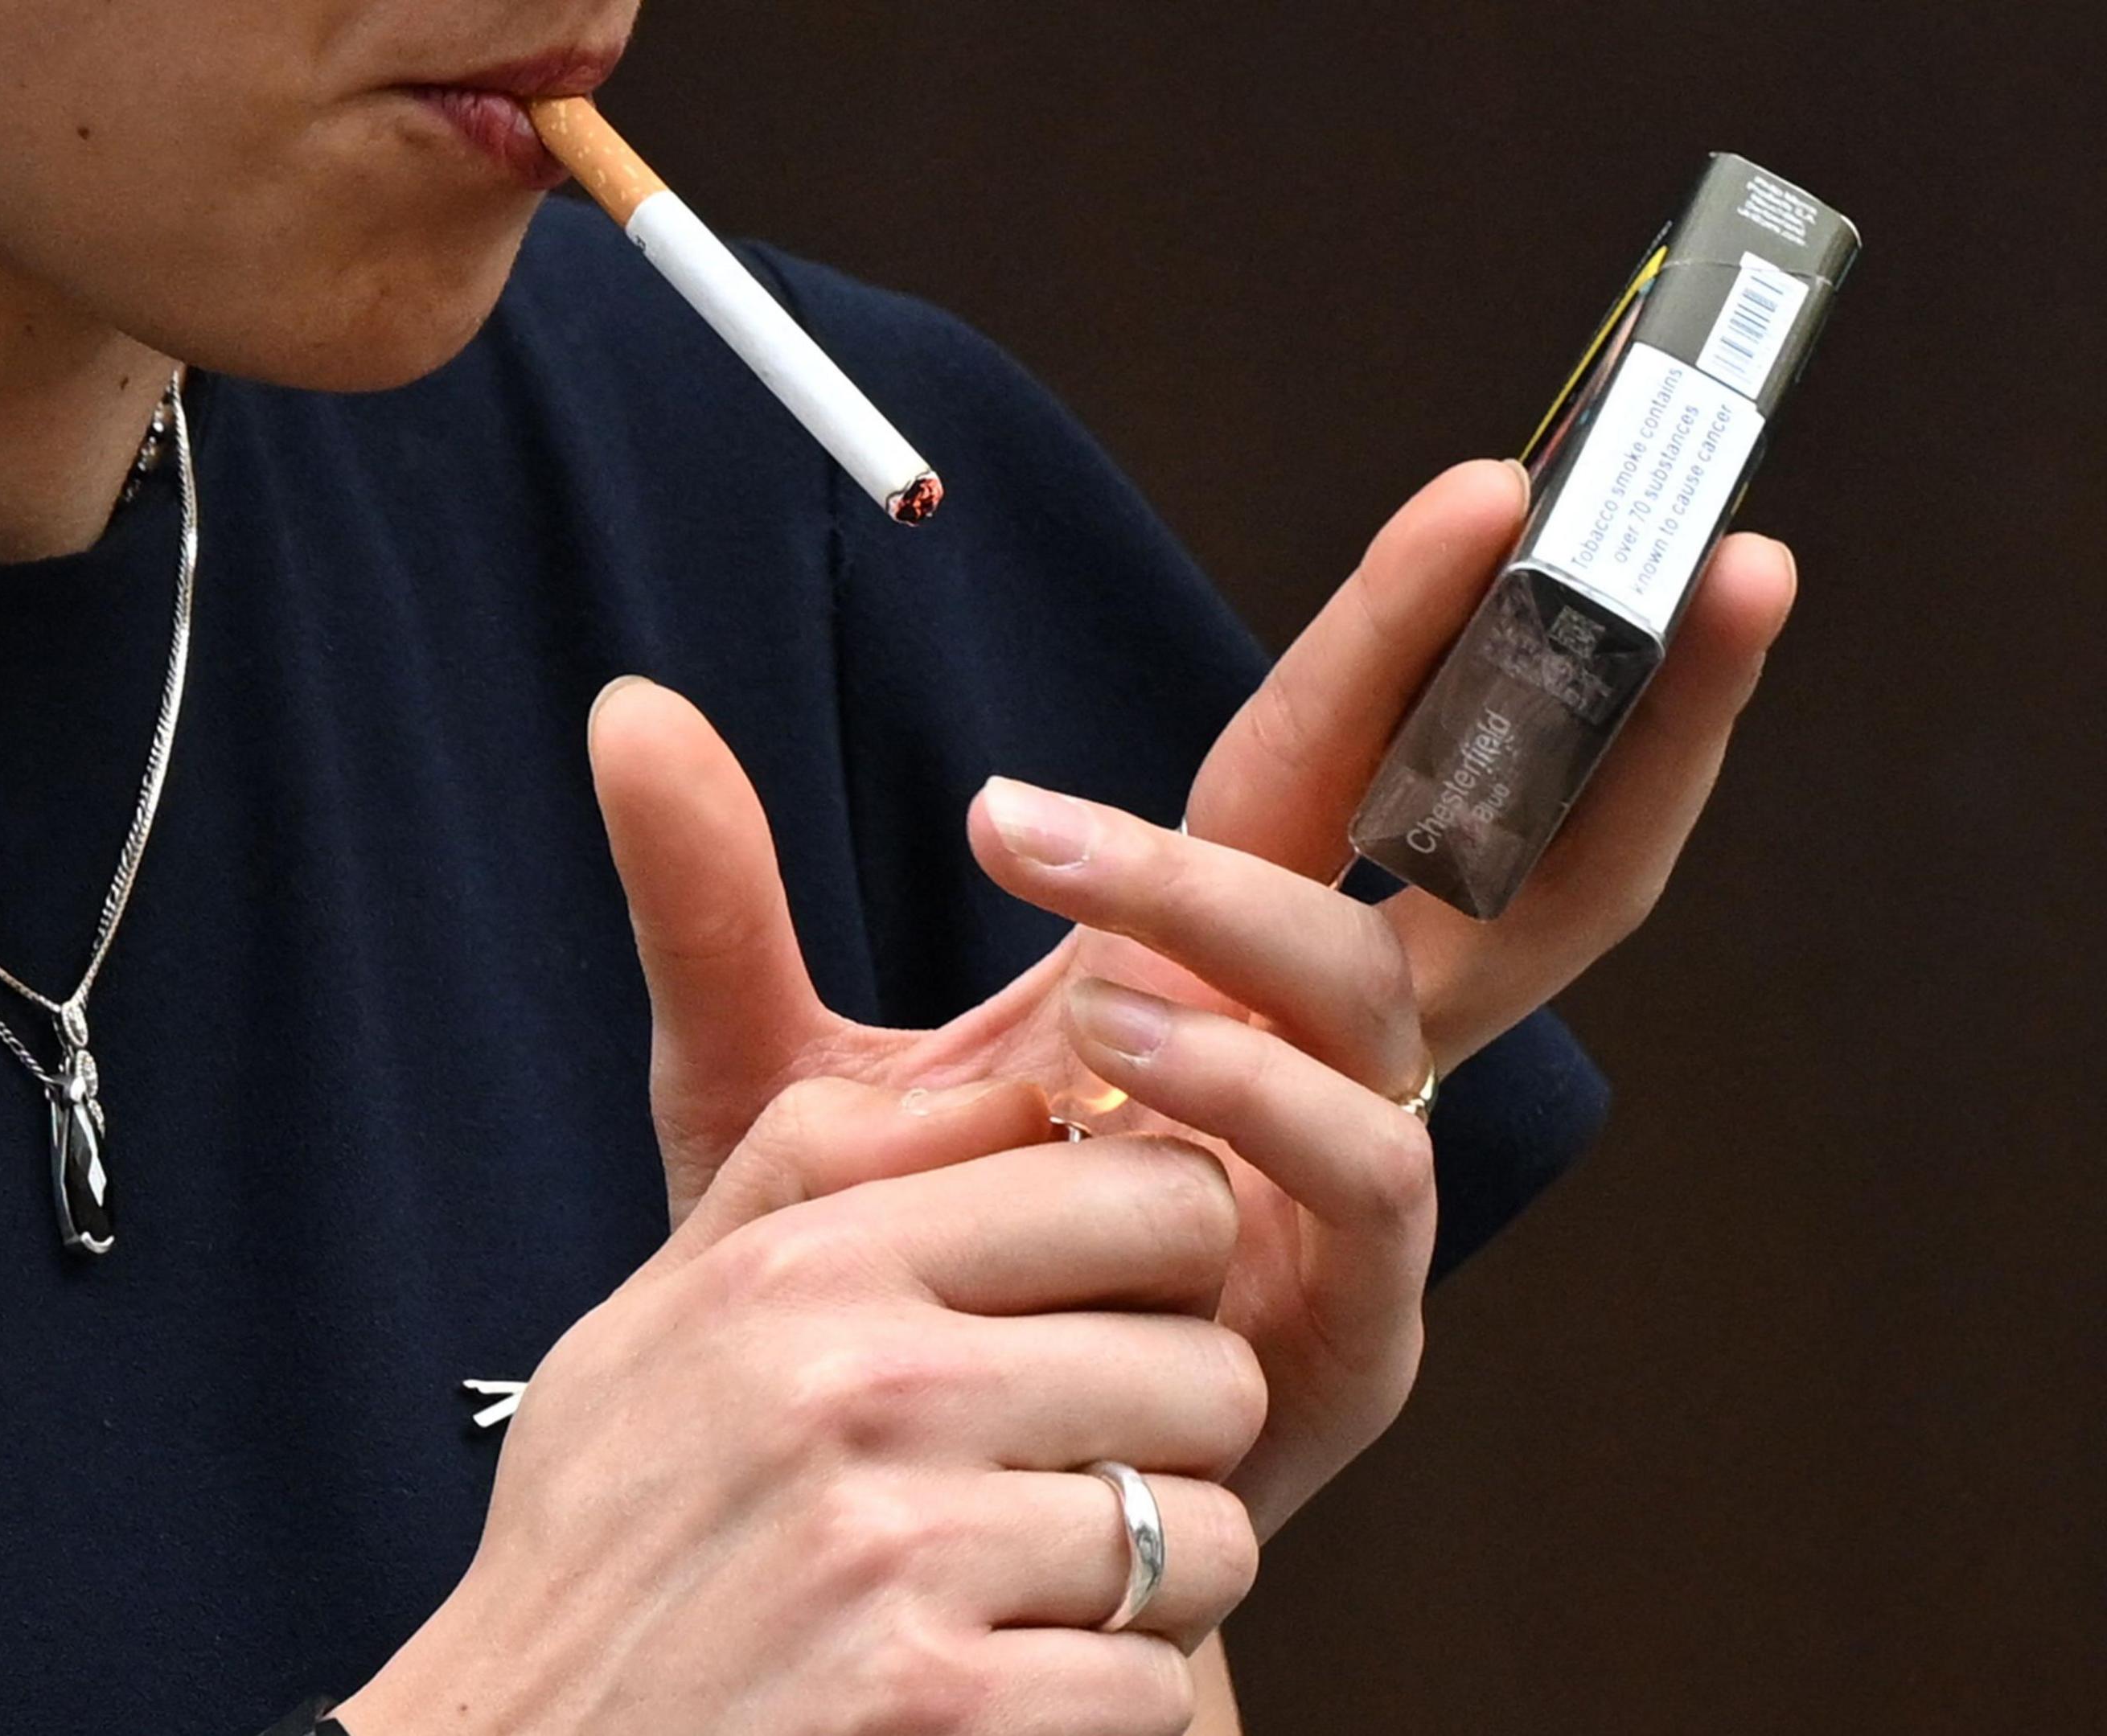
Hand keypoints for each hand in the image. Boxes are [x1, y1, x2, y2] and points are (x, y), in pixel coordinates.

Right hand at [336, 1078, 1262, 1735]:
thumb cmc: (599, 1544)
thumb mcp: (655, 1318)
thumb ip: (811, 1174)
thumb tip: (1011, 1090)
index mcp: (806, 1267)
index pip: (1147, 1196)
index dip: (1173, 1262)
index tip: (1123, 1315)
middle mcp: (862, 1387)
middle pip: (1210, 1370)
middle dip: (1177, 1439)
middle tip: (1087, 1478)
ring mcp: (900, 1553)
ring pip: (1206, 1536)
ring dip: (1152, 1585)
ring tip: (1044, 1593)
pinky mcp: (935, 1706)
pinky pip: (1155, 1687)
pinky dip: (1105, 1703)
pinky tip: (1008, 1689)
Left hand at [586, 460, 1799, 1533]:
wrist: (898, 1504)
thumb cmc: (871, 1282)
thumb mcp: (763, 1079)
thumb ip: (709, 902)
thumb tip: (622, 707)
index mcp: (1212, 967)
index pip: (1331, 763)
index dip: (1412, 631)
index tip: (1481, 495)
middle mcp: (1317, 1058)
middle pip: (1520, 867)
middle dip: (1605, 716)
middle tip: (1638, 561)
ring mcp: (1346, 1190)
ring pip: (1385, 1008)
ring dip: (1263, 933)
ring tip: (1096, 944)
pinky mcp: (1349, 1323)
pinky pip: (1359, 1176)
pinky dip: (1258, 1097)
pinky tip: (1125, 1056)